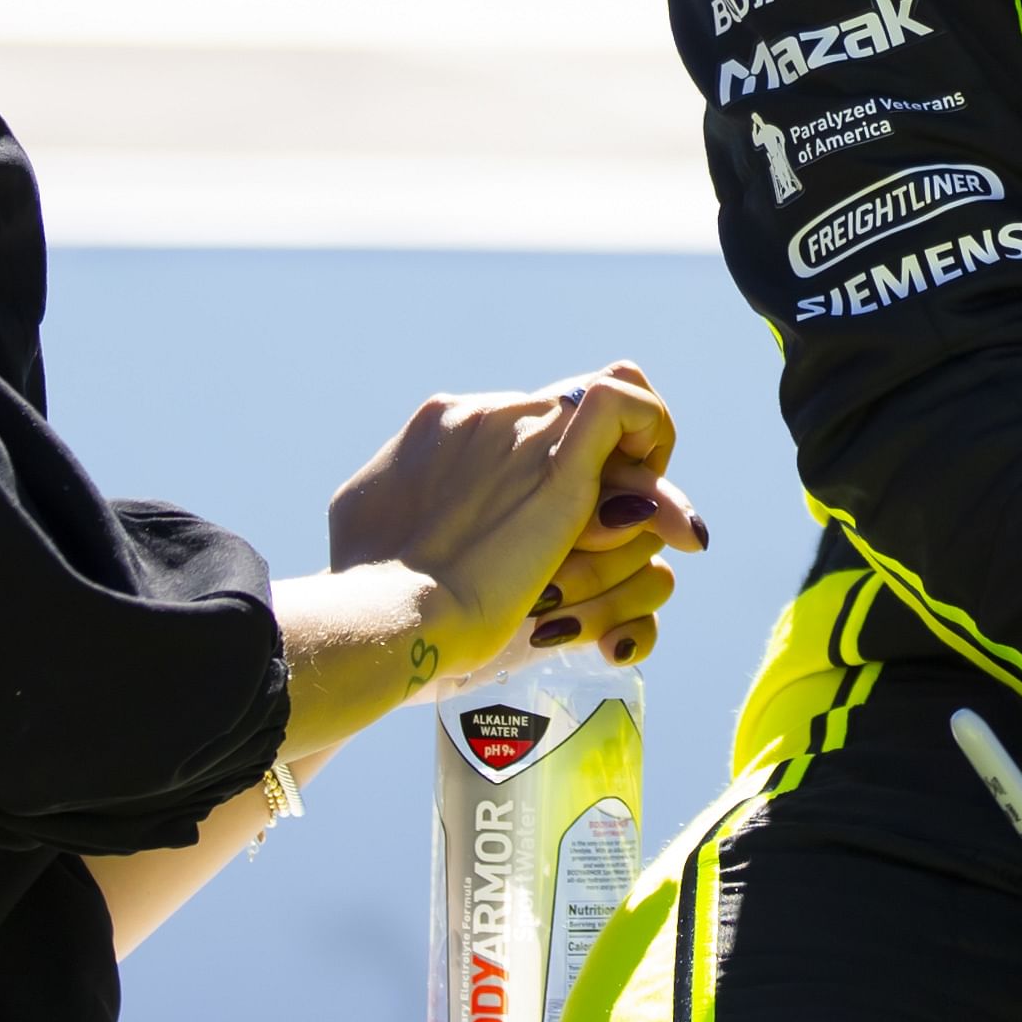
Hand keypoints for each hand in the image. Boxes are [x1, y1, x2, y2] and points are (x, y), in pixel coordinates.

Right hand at [320, 361, 698, 688]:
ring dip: (627, 468)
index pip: (523, 412)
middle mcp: (488, 413)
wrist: (391, 614)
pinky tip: (654, 503)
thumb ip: (402, 491)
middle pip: (572, 408)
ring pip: (607, 416)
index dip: (550, 455)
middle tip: (612, 522)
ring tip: (640, 526)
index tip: (555, 506)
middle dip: (597, 460)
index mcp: (441, 422)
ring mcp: (526, 434)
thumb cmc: (367, 586)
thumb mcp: (367, 515)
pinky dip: (651, 434)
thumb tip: (411, 507)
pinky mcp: (561, 469)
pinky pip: (625, 408)